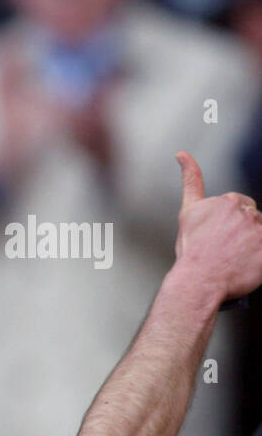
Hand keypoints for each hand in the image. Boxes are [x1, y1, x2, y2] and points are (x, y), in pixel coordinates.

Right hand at [173, 151, 261, 302]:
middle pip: (253, 220)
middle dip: (243, 233)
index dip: (229, 225)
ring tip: (235, 258)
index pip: (240, 208)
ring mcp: (259, 230)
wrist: (198, 281)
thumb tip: (182, 154)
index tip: (220, 237)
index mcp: (227, 201)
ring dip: (253, 244)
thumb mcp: (187, 212)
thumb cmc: (192, 251)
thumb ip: (190, 180)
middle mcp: (245, 212)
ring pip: (261, 234)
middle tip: (226, 250)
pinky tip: (248, 262)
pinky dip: (259, 255)